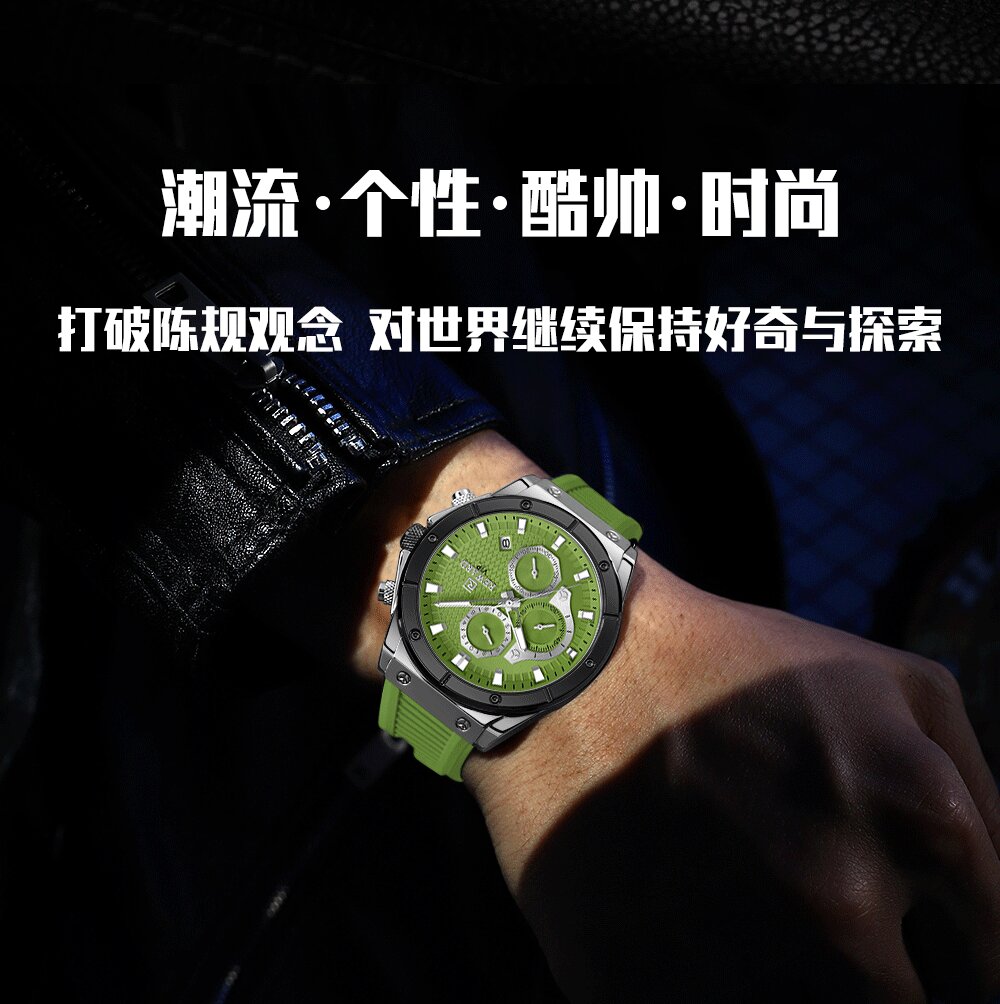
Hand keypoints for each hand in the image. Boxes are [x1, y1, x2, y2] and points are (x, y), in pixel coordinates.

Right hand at [465, 557, 999, 1001]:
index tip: (928, 958)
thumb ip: (979, 793)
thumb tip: (995, 907)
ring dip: (801, 984)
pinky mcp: (635, 989)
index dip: (967, 970)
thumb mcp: (892, 682)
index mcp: (924, 820)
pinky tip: (700, 938)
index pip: (997, 966)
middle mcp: (843, 904)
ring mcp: (733, 957)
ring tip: (756, 920)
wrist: (566, 661)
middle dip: (882, 980)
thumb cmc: (732, 663)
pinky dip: (720, 985)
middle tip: (837, 936)